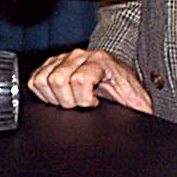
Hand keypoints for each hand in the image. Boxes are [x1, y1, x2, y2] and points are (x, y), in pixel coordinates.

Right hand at [27, 47, 152, 113]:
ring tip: (70, 100)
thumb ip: (139, 110)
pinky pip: (35, 79)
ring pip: (42, 79)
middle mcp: (80, 56)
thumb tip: (142, 120)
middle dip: (67, 101)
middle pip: (57, 80)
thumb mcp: (137, 103)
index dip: (84, 100)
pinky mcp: (51, 64)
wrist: (119, 77)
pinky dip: (43, 93)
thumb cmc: (125, 91)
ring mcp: (63, 58)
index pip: (79, 79)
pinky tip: (60, 96)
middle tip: (80, 105)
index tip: (94, 104)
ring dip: (54, 97)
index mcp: (101, 62)